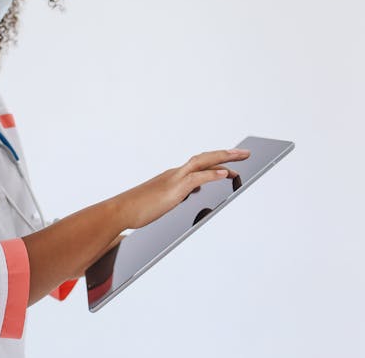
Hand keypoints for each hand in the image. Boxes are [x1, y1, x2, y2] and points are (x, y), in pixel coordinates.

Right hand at [117, 148, 249, 229]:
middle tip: (245, 153)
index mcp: (173, 177)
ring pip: (203, 162)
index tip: (232, 163)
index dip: (217, 161)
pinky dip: (212, 174)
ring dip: (224, 158)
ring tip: (241, 157)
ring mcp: (174, 180)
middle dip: (226, 154)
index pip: (199, 164)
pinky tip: (226, 174)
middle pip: (205, 158)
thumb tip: (193, 191)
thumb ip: (179, 194)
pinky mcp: (173, 190)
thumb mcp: (163, 201)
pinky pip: (197, 178)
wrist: (120, 210)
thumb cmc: (136, 209)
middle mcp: (175, 174)